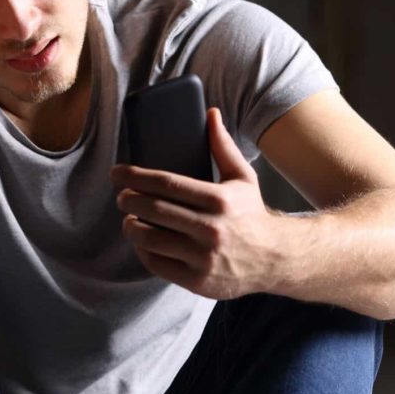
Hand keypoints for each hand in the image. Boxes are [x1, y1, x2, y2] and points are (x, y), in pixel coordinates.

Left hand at [111, 108, 291, 299]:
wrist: (276, 259)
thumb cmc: (252, 215)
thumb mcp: (244, 178)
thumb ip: (223, 146)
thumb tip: (210, 113)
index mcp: (220, 200)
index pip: (167, 184)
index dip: (136, 177)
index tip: (118, 173)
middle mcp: (211, 229)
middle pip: (154, 210)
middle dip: (129, 200)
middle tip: (122, 195)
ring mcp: (203, 257)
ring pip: (150, 238)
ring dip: (131, 226)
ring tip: (128, 218)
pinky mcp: (197, 280)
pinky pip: (157, 263)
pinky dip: (143, 250)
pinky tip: (142, 241)